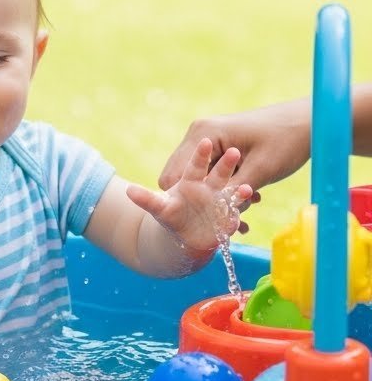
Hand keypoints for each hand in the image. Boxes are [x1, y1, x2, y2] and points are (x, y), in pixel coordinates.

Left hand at [127, 139, 252, 256]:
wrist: (187, 239)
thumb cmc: (172, 219)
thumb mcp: (159, 210)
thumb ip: (147, 200)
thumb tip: (129, 193)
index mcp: (191, 179)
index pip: (196, 163)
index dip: (200, 154)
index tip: (205, 142)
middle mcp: (208, 186)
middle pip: (219, 171)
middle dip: (226, 163)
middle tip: (236, 152)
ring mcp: (221, 198)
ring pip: (232, 188)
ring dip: (239, 189)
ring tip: (248, 190)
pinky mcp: (229, 213)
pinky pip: (238, 207)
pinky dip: (241, 206)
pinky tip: (251, 206)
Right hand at [158, 101, 311, 226]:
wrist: (309, 122)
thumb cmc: (286, 140)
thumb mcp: (259, 171)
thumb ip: (230, 194)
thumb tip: (210, 217)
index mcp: (203, 134)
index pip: (172, 177)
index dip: (185, 202)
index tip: (207, 218)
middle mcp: (200, 135)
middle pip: (182, 180)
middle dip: (204, 201)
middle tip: (233, 217)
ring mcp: (210, 140)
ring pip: (201, 180)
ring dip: (219, 197)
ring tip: (246, 210)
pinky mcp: (222, 147)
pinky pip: (214, 174)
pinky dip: (226, 189)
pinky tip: (248, 201)